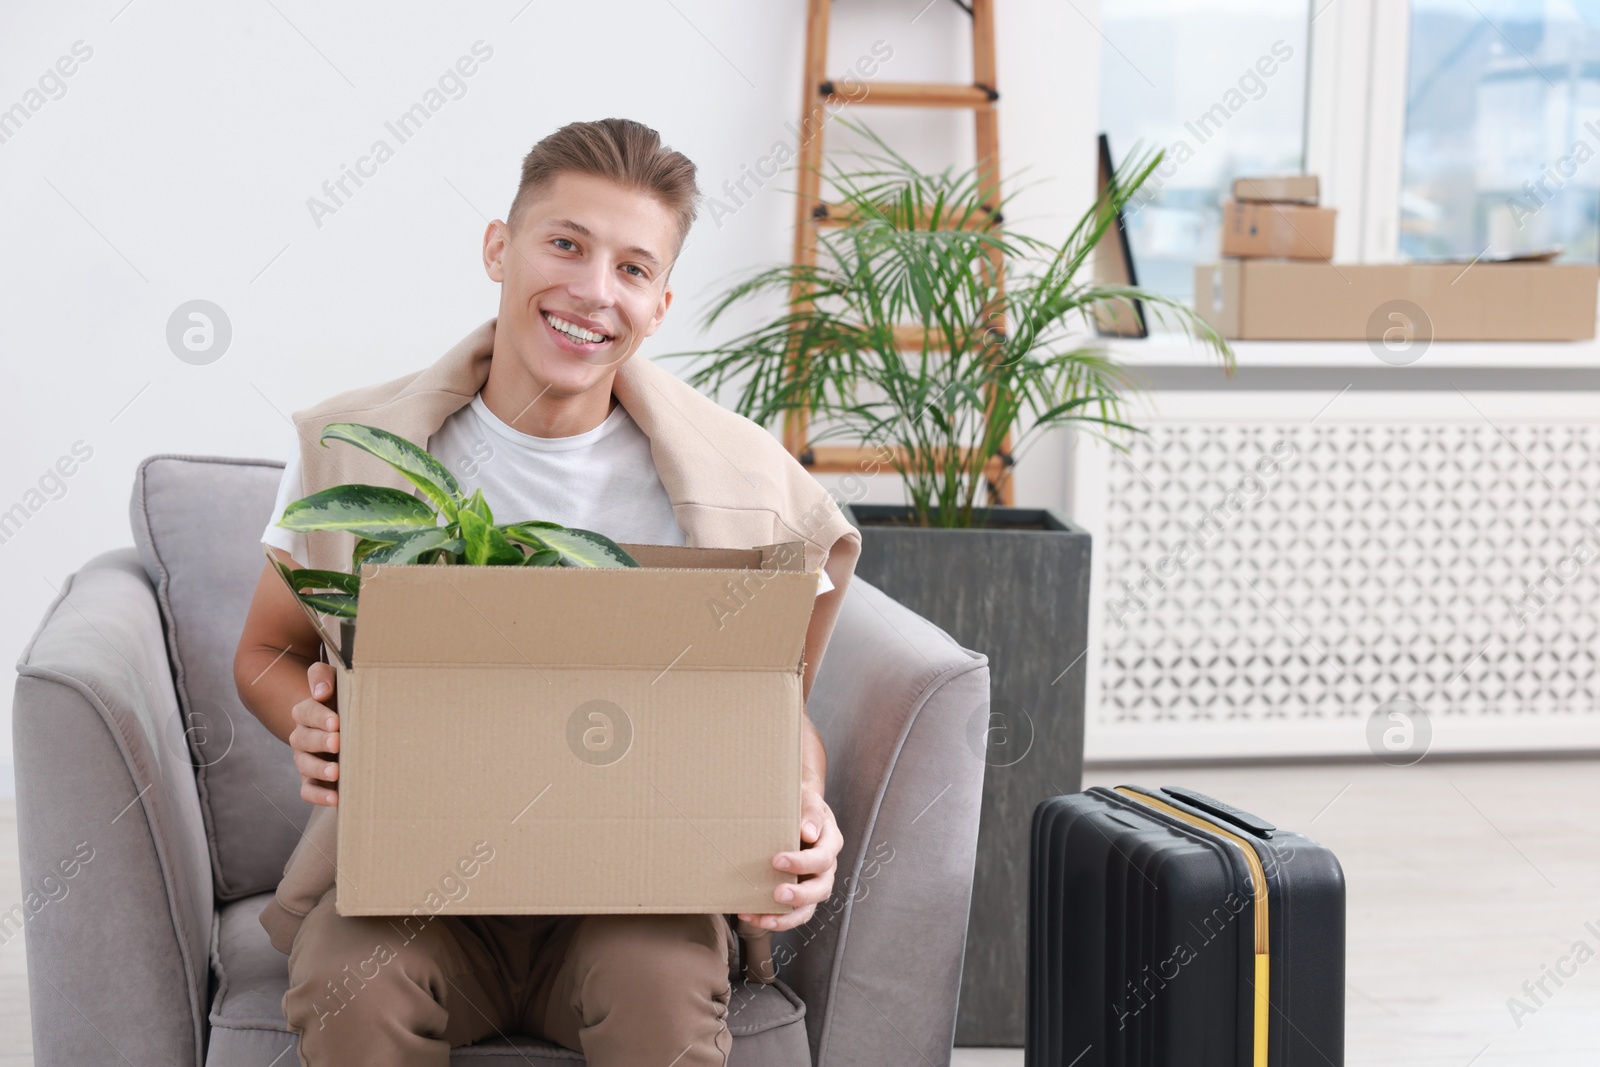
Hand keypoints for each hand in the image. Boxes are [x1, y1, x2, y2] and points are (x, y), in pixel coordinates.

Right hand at [289, 661, 339, 806]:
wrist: (346, 724)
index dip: (319, 717)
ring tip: (336, 772)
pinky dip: (319, 796)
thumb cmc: (343, 699)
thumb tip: (321, 692)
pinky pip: (308, 790)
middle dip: (320, 741)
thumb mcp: (336, 681)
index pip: (305, 712)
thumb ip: (323, 677)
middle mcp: (302, 736)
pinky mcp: (312, 779)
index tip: (336, 721)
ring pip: (305, 765)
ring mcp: (305, 759)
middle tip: (337, 742)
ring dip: (319, 769)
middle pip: (303, 738)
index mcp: (306, 712)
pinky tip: (336, 799)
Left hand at [738, 783, 842, 932]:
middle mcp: (826, 868)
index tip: (777, 860)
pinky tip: (750, 914)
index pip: (822, 858)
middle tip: (778, 894)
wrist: (798, 812)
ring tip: (763, 918)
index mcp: (830, 843)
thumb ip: (810, 812)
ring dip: (786, 917)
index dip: (802, 863)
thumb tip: (808, 832)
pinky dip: (773, 917)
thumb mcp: (808, 800)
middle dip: (799, 896)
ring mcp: (813, 884)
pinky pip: (790, 913)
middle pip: (821, 889)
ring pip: (807, 909)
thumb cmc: (802, 805)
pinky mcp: (798, 894)